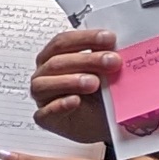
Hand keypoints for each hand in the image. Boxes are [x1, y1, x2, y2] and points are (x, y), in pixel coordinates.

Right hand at [29, 27, 120, 143]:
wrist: (107, 121)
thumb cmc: (102, 93)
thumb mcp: (106, 71)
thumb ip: (105, 57)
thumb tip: (116, 47)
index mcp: (55, 56)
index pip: (62, 42)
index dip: (85, 38)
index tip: (109, 38)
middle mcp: (44, 74)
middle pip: (56, 62)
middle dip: (86, 60)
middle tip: (111, 61)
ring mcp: (42, 96)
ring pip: (44, 84)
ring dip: (70, 81)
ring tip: (94, 83)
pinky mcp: (45, 118)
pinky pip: (45, 112)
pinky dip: (59, 106)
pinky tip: (75, 101)